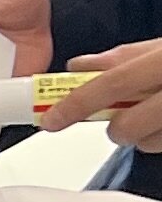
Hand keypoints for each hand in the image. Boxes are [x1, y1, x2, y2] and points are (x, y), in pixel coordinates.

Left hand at [39, 38, 161, 151]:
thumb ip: (124, 57)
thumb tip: (78, 67)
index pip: (112, 84)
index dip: (76, 104)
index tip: (50, 119)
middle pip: (126, 126)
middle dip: (113, 127)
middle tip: (119, 115)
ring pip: (145, 143)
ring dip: (139, 134)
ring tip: (152, 113)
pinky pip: (161, 144)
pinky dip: (156, 136)